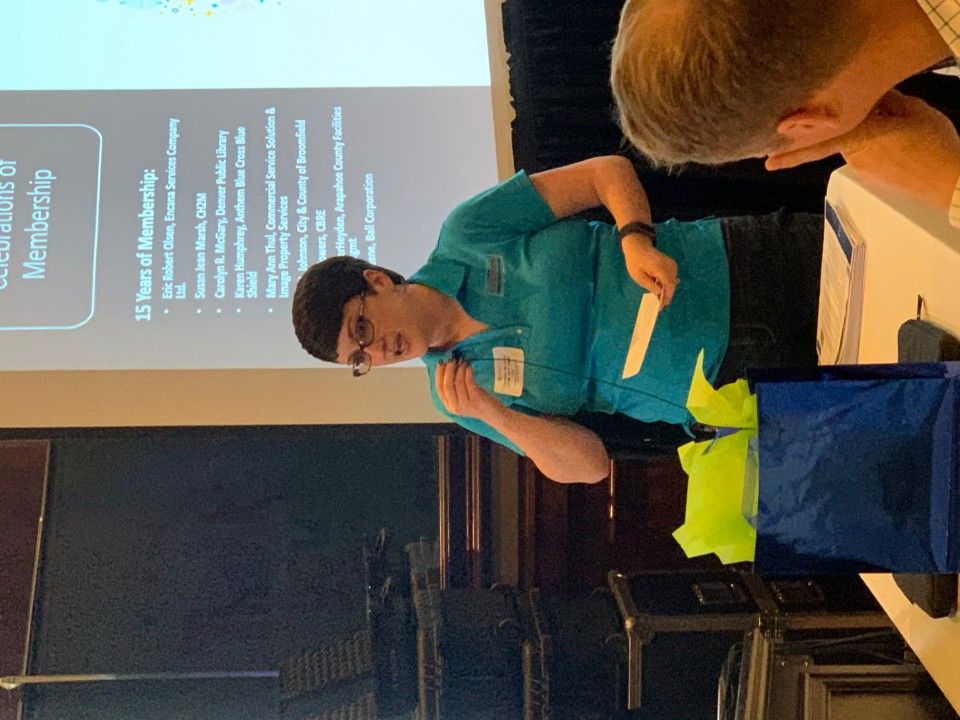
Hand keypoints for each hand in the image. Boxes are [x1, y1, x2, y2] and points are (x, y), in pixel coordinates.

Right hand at [435, 359, 503, 421]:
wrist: (494, 414)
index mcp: (449, 406)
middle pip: (447, 385)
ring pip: (457, 383)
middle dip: (448, 370)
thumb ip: (454, 387)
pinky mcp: (476, 400)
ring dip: (459, 369)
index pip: (439, 389)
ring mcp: (465, 404)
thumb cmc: (479, 402)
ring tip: (463, 362)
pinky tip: (469, 367)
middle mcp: (455, 407)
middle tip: (452, 360)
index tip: (441, 363)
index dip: (439, 374)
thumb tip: (448, 366)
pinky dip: (468, 373)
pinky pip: (469, 383)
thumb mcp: (463, 397)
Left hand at [621, 233, 677, 306]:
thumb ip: (650, 285)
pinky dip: (667, 283)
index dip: (666, 298)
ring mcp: (672, 264)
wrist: (638, 246)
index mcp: (660, 269)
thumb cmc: (635, 261)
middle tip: (660, 305)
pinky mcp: (672, 264)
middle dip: (667, 295)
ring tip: (659, 297)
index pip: (668, 286)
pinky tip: (659, 287)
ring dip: (667, 290)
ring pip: (673, 282)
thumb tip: (659, 294)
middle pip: (672, 285)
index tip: (662, 307)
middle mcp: (669, 266)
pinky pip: (672, 277)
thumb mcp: (638, 276)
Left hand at [766, 91, 959, 211]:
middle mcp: (855, 155)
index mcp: (861, 136)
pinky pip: (866, 155)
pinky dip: (876, 147)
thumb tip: (871, 94)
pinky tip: (899, 144)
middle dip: (843, 126)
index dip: (793, 151)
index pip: (819, 141)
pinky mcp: (872, 177)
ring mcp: (863, 168)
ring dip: (867, 135)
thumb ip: (886, 100)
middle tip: (869, 120)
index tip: (769, 161)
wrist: (949, 181)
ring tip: (900, 131)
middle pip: (839, 134)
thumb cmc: (934, 145)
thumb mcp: (914, 111)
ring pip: (854, 144)